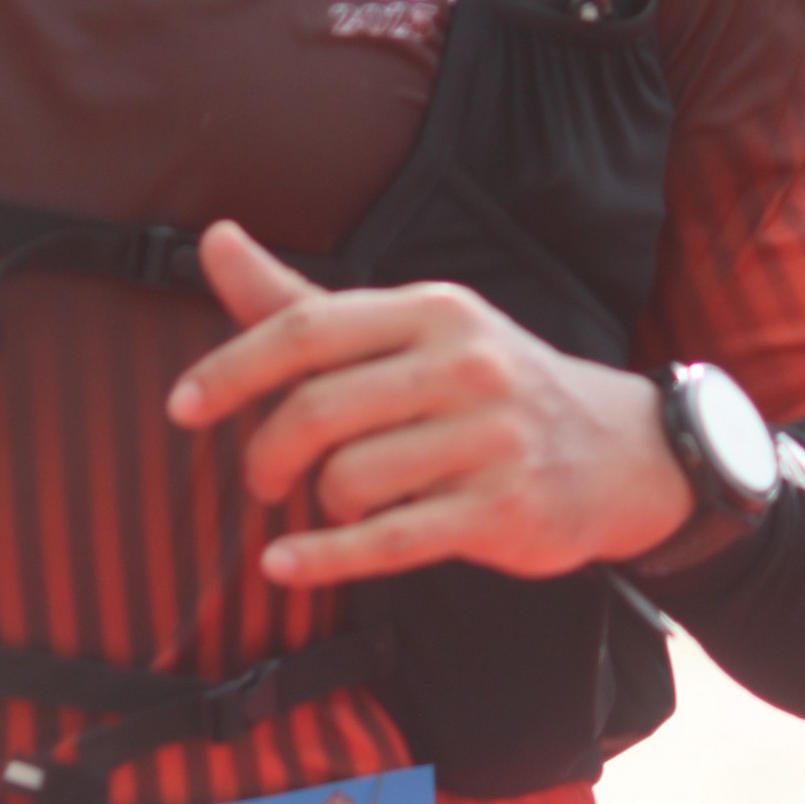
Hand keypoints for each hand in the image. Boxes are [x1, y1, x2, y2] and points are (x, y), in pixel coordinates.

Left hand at [164, 220, 695, 587]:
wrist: (621, 452)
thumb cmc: (488, 388)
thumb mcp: (409, 331)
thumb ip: (303, 302)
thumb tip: (214, 240)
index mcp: (432, 310)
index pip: (307, 330)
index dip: (232, 371)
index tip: (183, 407)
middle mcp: (465, 365)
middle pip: (317, 410)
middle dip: (269, 453)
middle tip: (263, 478)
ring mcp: (488, 439)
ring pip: (349, 479)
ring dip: (319, 504)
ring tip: (336, 502)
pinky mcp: (502, 510)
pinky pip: (387, 540)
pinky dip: (324, 558)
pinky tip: (286, 563)